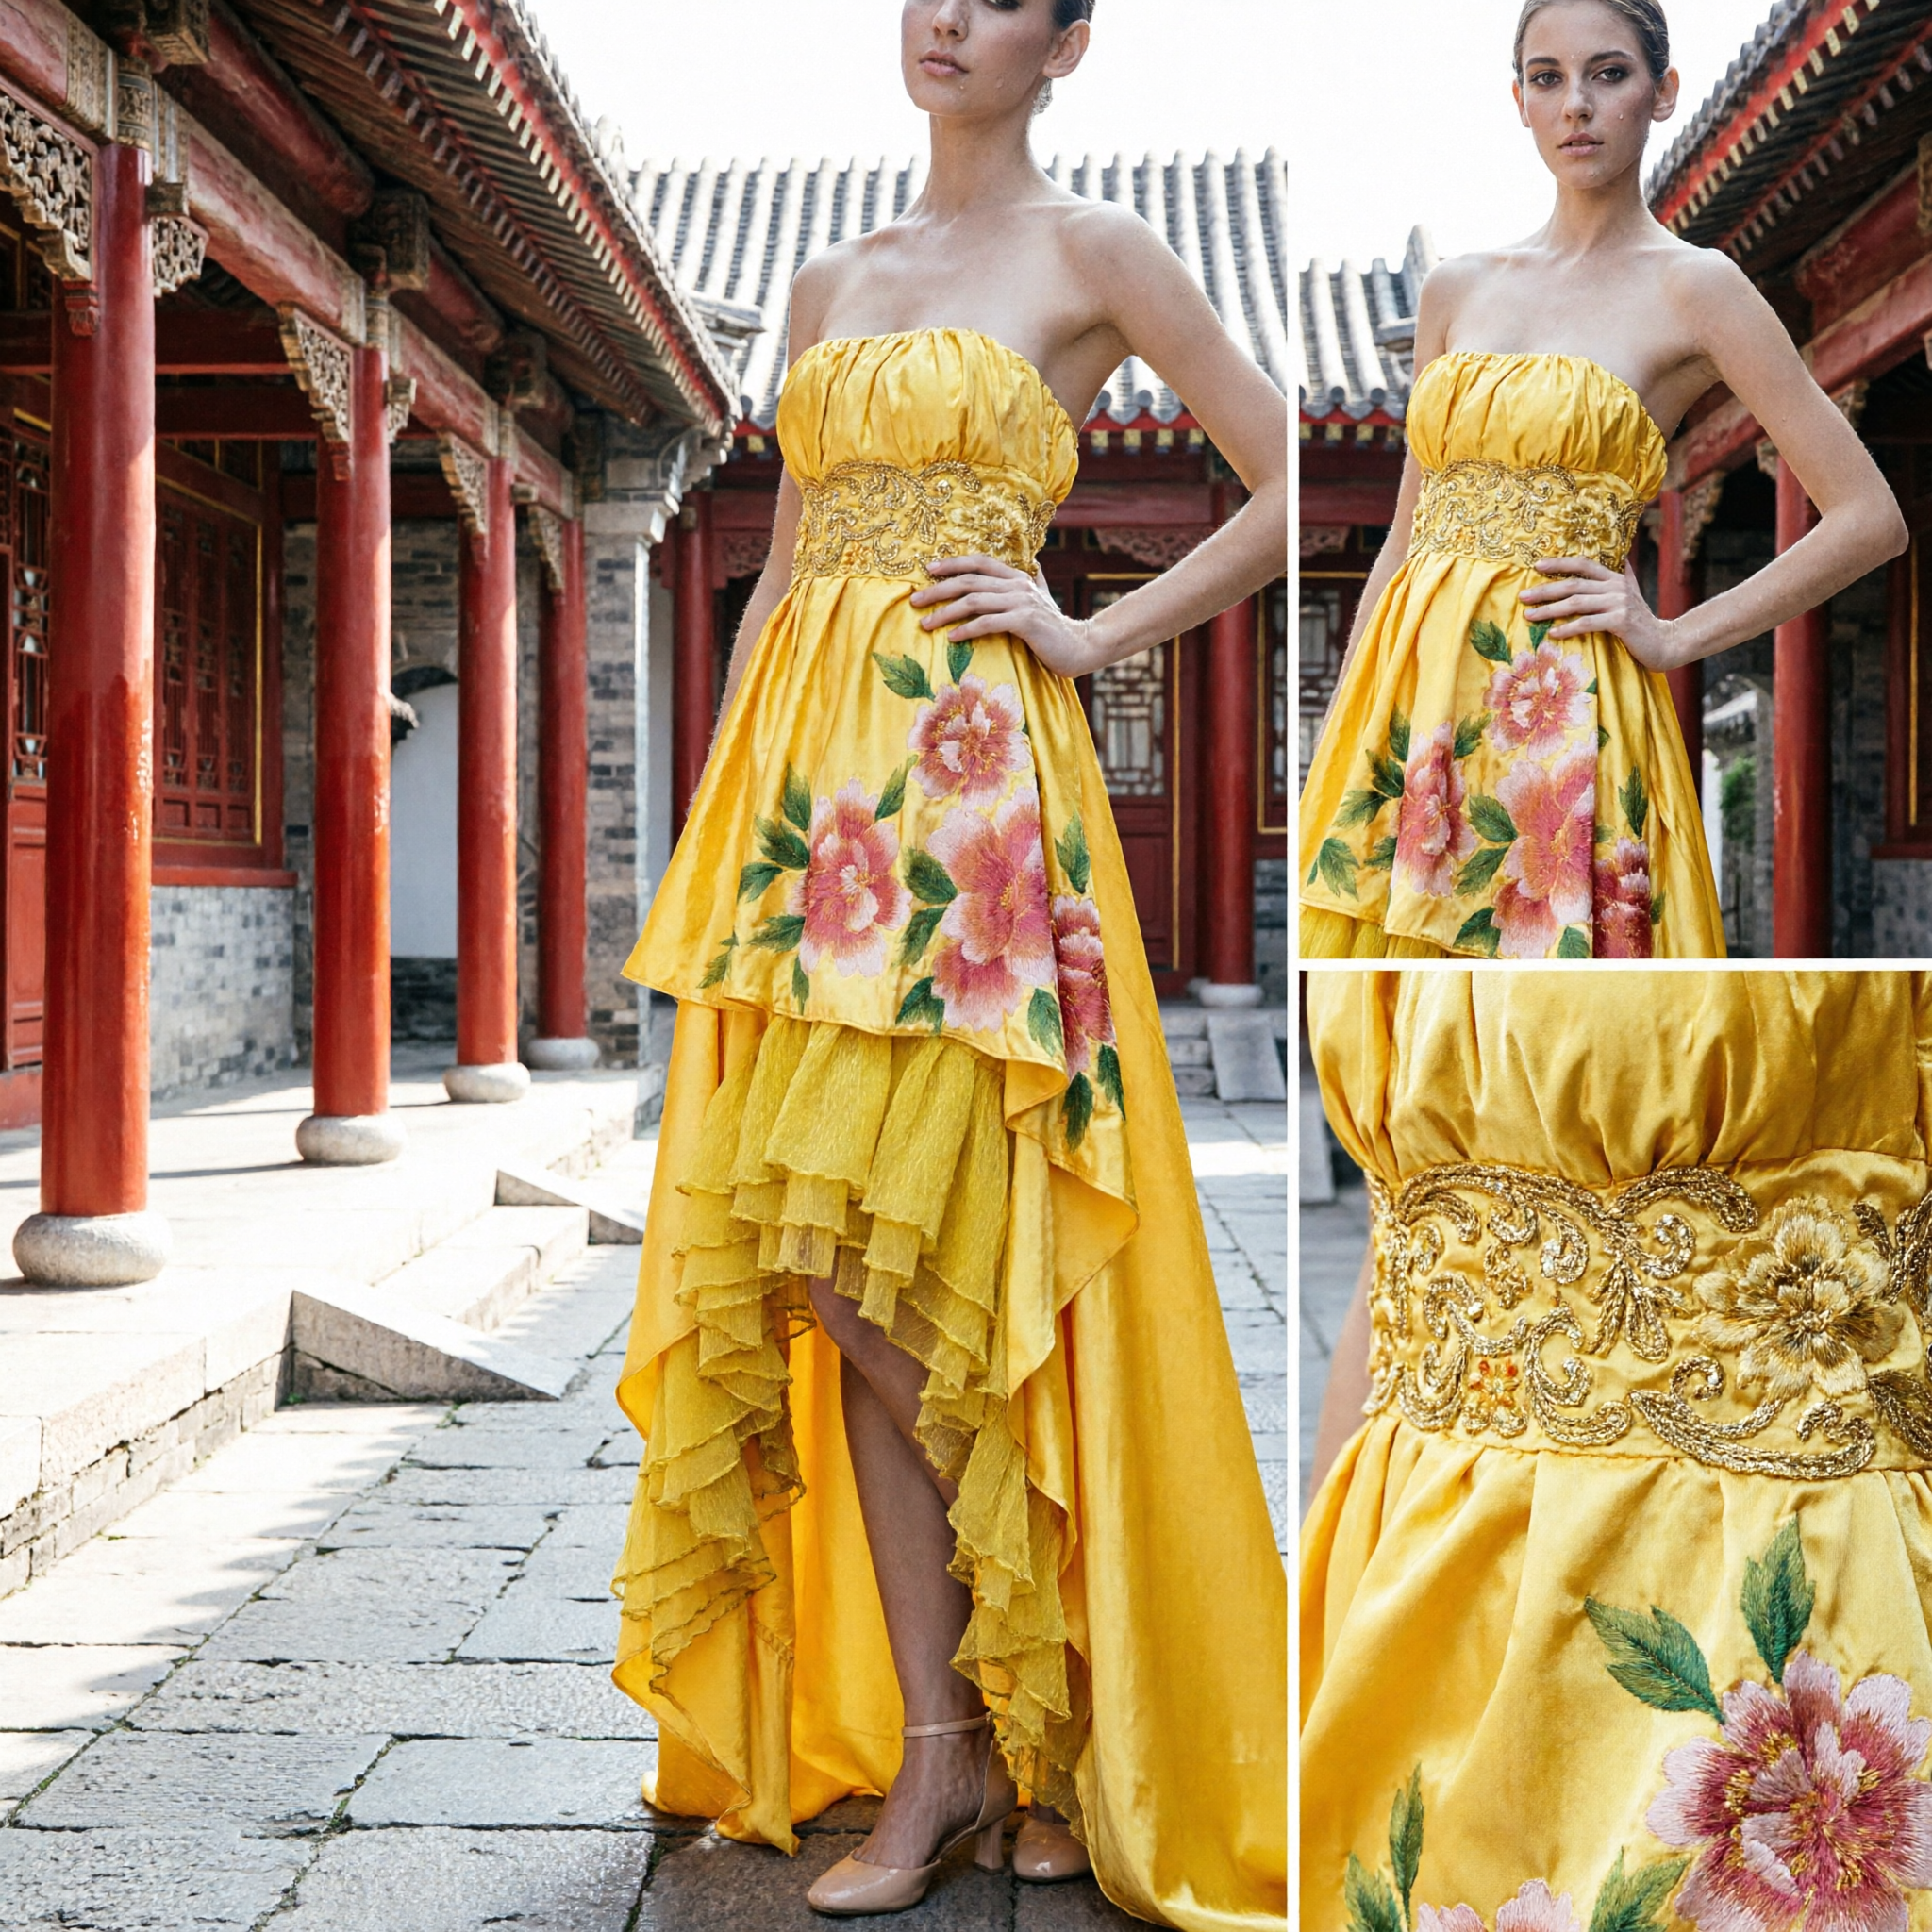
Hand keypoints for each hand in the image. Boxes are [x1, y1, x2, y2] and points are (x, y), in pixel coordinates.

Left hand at [909, 554, 1103, 678]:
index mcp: (1017, 578)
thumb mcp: (1039, 601)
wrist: (1082, 646)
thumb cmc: (1054, 629)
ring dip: (946, 612)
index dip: (953, 563)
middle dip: (938, 590)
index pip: (980, 562)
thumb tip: (1032, 564)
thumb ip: (1031, 582)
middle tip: (915, 601)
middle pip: (970, 580)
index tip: (928, 570)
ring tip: (925, 624)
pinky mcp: (1026, 622)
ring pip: (975, 600)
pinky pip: (989, 622)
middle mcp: (1018, 585)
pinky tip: (952, 637)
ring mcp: (1022, 602)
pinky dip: (968, 629)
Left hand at [1519, 557, 1682, 671]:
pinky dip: (1568, 628)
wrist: (1664, 641)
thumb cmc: (1640, 620)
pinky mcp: (1621, 622)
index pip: (1584, 564)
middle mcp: (1616, 587)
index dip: (1560, 563)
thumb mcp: (1631, 593)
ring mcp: (1619, 603)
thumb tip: (1618, 557)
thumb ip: (1621, 575)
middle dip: (1545, 590)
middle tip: (1523, 597)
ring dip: (1550, 610)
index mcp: (1615, 578)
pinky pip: (1588, 623)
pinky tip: (1552, 634)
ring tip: (1529, 616)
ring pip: (1577, 603)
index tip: (1536, 566)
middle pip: (1574, 584)